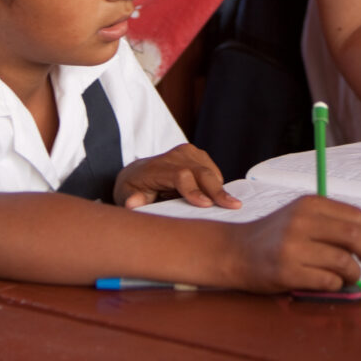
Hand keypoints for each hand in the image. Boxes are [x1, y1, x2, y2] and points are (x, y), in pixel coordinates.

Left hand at [114, 143, 241, 210]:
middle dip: (217, 191)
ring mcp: (187, 153)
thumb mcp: (127, 197)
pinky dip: (217, 185)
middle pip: (201, 172)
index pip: (180, 175)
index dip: (194, 190)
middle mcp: (173, 156)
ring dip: (218, 190)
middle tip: (234, 207)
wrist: (138, 173)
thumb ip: (132, 201)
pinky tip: (215, 198)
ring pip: (210, 172)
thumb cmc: (134, 190)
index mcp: (156, 168)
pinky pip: (214, 172)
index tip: (206, 205)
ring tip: (224, 208)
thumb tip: (133, 203)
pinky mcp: (198, 155)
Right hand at [231, 195, 360, 292]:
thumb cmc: (274, 235)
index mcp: (308, 204)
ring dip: (352, 274)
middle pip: (354, 236)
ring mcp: (293, 246)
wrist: (236, 251)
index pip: (356, 216)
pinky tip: (327, 282)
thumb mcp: (299, 215)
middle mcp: (301, 221)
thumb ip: (328, 222)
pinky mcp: (287, 271)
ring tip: (345, 276)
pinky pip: (328, 281)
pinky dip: (335, 284)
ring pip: (344, 262)